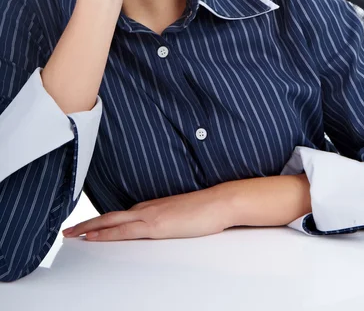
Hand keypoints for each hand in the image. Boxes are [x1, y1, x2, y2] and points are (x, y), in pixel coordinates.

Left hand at [62, 187, 232, 240]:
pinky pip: (124, 231)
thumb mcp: (179, 216)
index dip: (99, 222)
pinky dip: (105, 234)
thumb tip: (157, 228)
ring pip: (111, 222)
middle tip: (67, 232)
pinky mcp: (156, 226)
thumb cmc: (204, 210)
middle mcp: (146, 209)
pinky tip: (94, 238)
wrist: (219, 202)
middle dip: (86, 225)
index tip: (83, 228)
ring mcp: (150, 216)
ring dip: (89, 229)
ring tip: (71, 235)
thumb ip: (165, 221)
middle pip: (109, 217)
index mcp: (151, 207)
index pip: (119, 216)